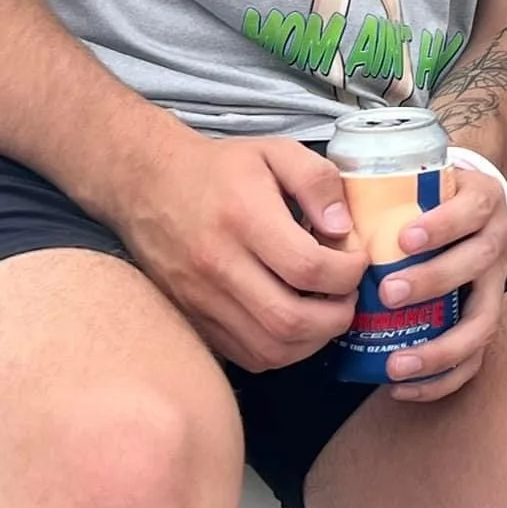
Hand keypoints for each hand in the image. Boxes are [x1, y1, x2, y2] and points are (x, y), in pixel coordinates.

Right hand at [118, 132, 367, 369]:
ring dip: (312, 340)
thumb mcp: (276, 152)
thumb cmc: (220, 168)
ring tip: (327, 311)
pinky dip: (282, 350)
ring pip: (269, 348)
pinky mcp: (194, 320)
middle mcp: (219, 265)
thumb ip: (317, 180)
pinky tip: (296, 323)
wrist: (148, 185)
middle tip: (349, 295)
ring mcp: (202, 300)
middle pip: (289, 319)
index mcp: (244, 218)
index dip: (347, 272)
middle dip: (337, 316)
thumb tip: (342, 228)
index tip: (357, 260)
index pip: (308, 267)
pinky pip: (246, 355)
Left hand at [373, 167, 506, 402]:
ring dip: (441, 347)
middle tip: (389, 293)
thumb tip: (325, 216)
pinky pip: (475, 359)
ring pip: (483, 321)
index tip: (404, 238)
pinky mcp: (485, 319)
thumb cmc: (428, 196)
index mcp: (481, 201)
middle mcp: (496, 242)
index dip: (443, 225)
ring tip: (397, 362)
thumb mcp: (415, 178)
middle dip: (434, 280)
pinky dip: (441, 378)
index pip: (472, 209)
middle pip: (477, 263)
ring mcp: (495, 285)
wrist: (467, 204)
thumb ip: (378, 191)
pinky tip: (402, 386)